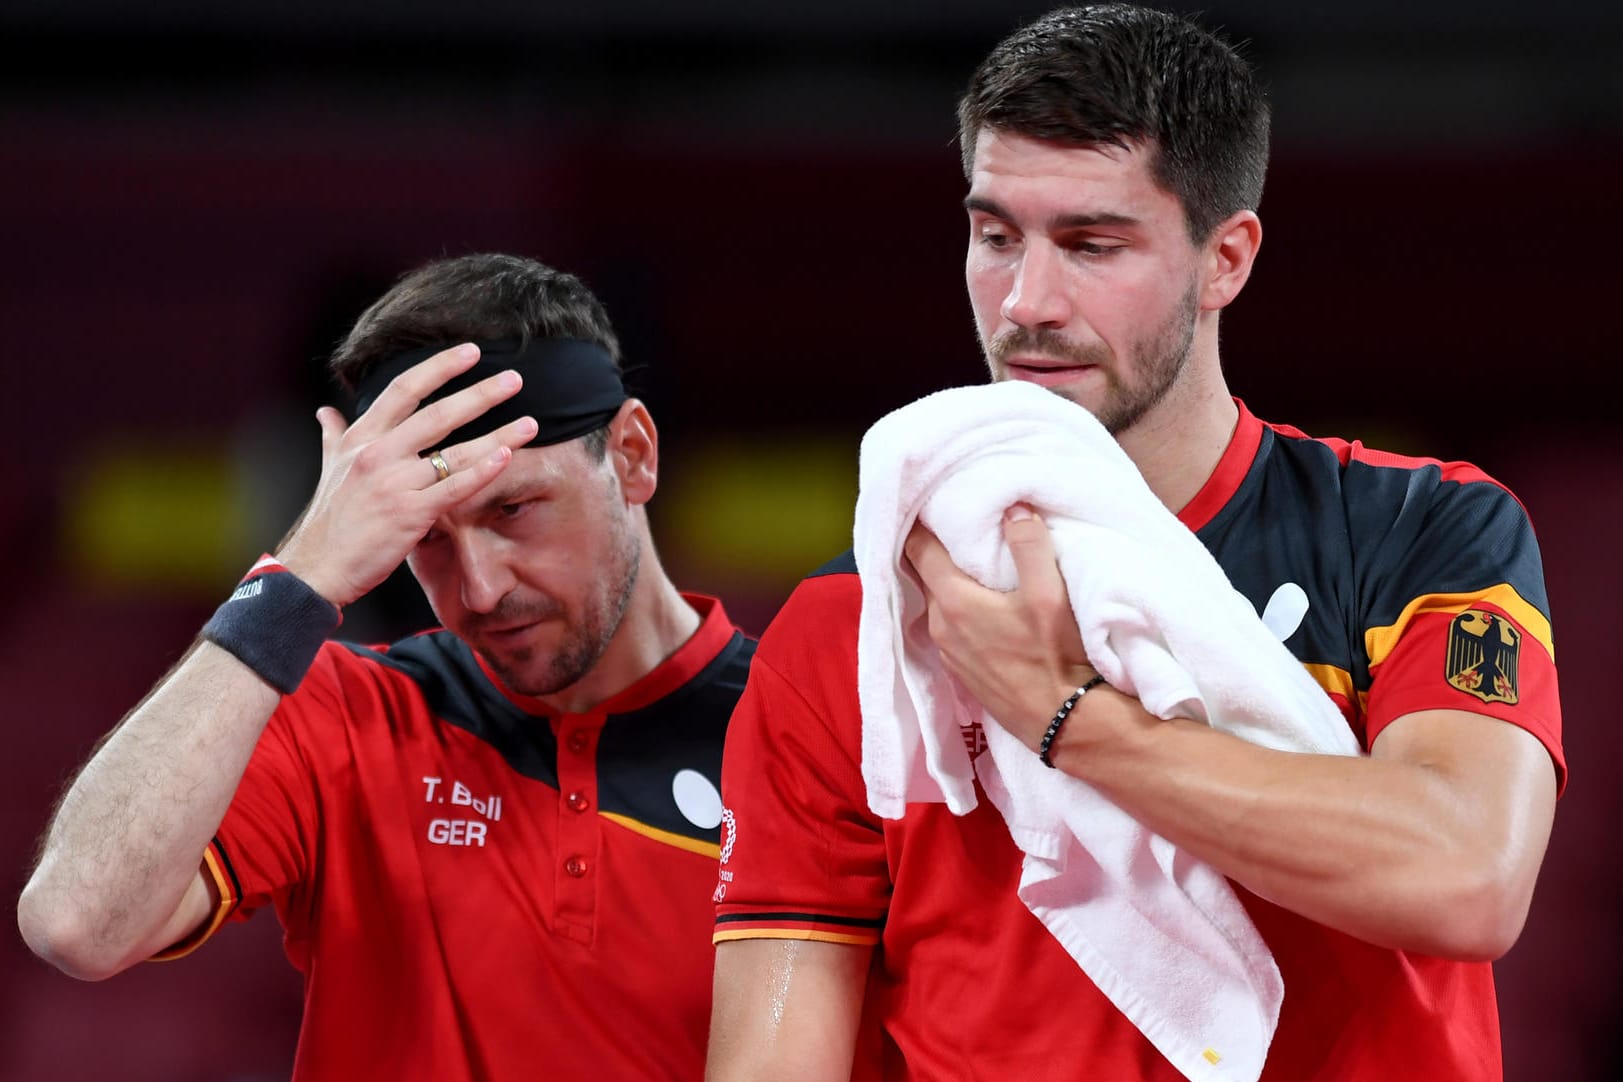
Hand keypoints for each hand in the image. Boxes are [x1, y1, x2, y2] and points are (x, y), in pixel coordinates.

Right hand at [276, 343, 537, 605]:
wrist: (317, 566)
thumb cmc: (329, 519)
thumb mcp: (329, 469)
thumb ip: (333, 436)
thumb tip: (325, 412)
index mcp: (361, 438)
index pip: (404, 390)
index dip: (439, 367)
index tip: (470, 352)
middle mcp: (378, 453)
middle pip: (438, 414)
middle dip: (480, 394)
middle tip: (514, 379)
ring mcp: (394, 483)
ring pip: (455, 451)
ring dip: (498, 435)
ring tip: (530, 423)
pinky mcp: (410, 513)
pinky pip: (454, 487)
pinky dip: (482, 471)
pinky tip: (506, 456)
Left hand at [902, 505, 1094, 750]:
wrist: (1065, 722)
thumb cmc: (1056, 657)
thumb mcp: (1049, 594)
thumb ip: (1029, 546)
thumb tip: (1014, 508)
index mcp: (953, 601)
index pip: (918, 550)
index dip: (921, 524)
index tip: (928, 503)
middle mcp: (940, 627)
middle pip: (927, 577)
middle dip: (936, 552)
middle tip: (954, 527)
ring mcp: (948, 653)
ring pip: (939, 605)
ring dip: (948, 585)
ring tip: (970, 565)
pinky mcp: (962, 672)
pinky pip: (950, 629)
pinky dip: (958, 612)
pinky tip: (980, 608)